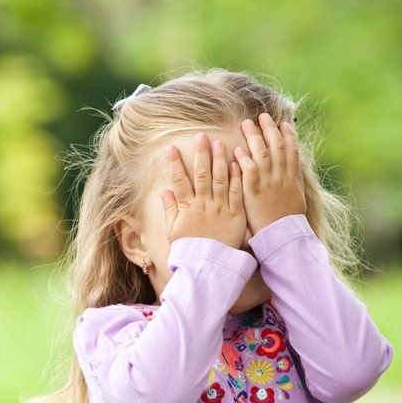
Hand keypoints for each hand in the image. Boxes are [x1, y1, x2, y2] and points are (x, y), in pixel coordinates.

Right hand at [159, 132, 246, 249]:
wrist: (208, 266)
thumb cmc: (189, 249)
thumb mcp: (173, 231)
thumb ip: (170, 209)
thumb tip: (164, 191)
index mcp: (186, 208)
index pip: (178, 181)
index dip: (174, 164)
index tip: (171, 148)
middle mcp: (203, 205)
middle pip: (201, 175)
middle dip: (200, 154)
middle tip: (201, 136)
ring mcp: (220, 209)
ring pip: (220, 179)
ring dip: (219, 160)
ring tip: (219, 143)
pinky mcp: (235, 215)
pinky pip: (236, 193)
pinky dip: (237, 178)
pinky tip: (238, 163)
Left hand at [234, 112, 306, 235]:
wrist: (283, 237)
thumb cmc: (289, 221)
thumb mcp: (297, 198)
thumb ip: (294, 181)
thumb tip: (293, 170)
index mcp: (292, 177)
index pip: (292, 151)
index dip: (288, 136)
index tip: (283, 124)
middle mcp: (281, 176)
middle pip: (276, 147)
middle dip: (269, 130)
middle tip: (262, 117)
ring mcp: (268, 183)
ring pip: (262, 154)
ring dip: (254, 137)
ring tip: (246, 124)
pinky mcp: (254, 192)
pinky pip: (249, 171)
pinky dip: (244, 158)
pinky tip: (237, 149)